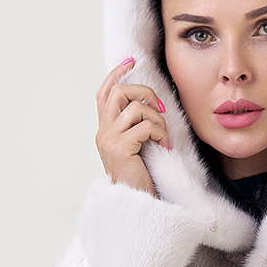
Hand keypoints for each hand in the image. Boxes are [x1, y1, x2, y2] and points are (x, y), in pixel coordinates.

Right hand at [95, 58, 170, 196]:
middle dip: (144, 92)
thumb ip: (135, 127)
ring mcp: (109, 140)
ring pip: (135, 108)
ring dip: (157, 119)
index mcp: (104, 131)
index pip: (104, 93)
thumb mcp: (136, 149)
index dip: (116, 74)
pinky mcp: (120, 148)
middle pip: (118, 92)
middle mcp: (102, 133)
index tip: (130, 60)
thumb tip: (147, 104)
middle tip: (160, 108)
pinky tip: (164, 146)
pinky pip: (144, 126)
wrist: (137, 206)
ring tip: (163, 136)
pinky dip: (159, 132)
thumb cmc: (140, 180)